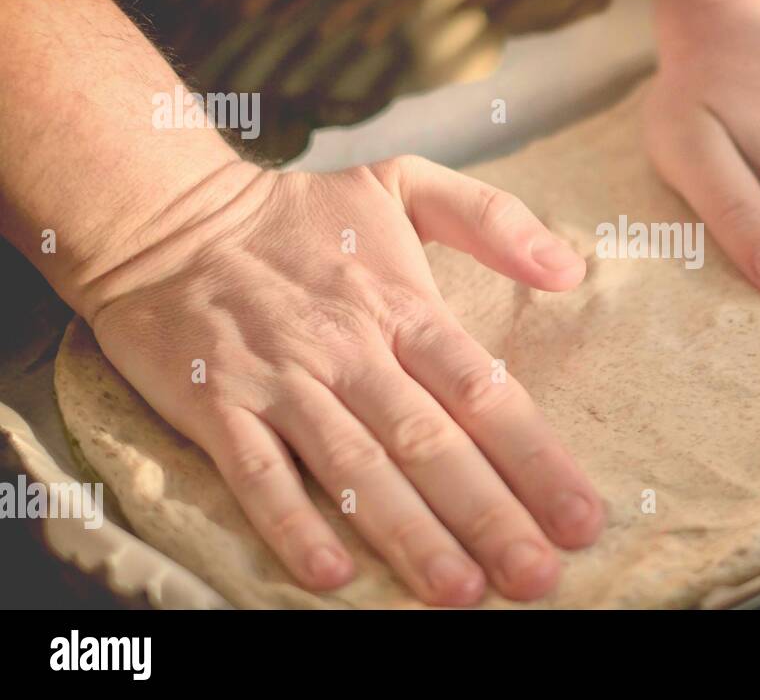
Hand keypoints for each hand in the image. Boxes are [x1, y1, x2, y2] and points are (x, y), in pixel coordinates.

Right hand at [82, 155, 603, 604]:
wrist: (164, 213)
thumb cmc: (296, 213)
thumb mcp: (402, 182)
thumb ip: (491, 218)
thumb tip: (571, 268)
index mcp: (402, 307)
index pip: (483, 391)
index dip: (536, 458)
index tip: (580, 518)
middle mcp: (349, 349)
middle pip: (430, 442)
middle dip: (488, 515)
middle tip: (536, 577)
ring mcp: (281, 380)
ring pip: (355, 468)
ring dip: (409, 533)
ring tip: (458, 592)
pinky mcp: (217, 404)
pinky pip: (256, 473)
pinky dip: (290, 524)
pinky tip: (331, 576)